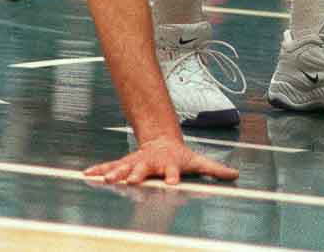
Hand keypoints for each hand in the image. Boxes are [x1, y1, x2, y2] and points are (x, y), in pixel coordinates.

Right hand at [84, 135, 238, 186]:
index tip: (172, 184)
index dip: (174, 177)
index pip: (174, 171)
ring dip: (115, 173)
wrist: (161, 140)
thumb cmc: (181, 156)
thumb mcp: (199, 160)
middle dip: (137, 175)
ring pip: (125, 167)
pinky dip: (99, 170)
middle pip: (145, 169)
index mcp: (170, 164)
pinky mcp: (125, 164)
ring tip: (107, 179)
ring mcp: (137, 162)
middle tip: (131, 181)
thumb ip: (216, 169)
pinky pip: (110, 167)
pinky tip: (87, 175)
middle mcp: (151, 163)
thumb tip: (236, 175)